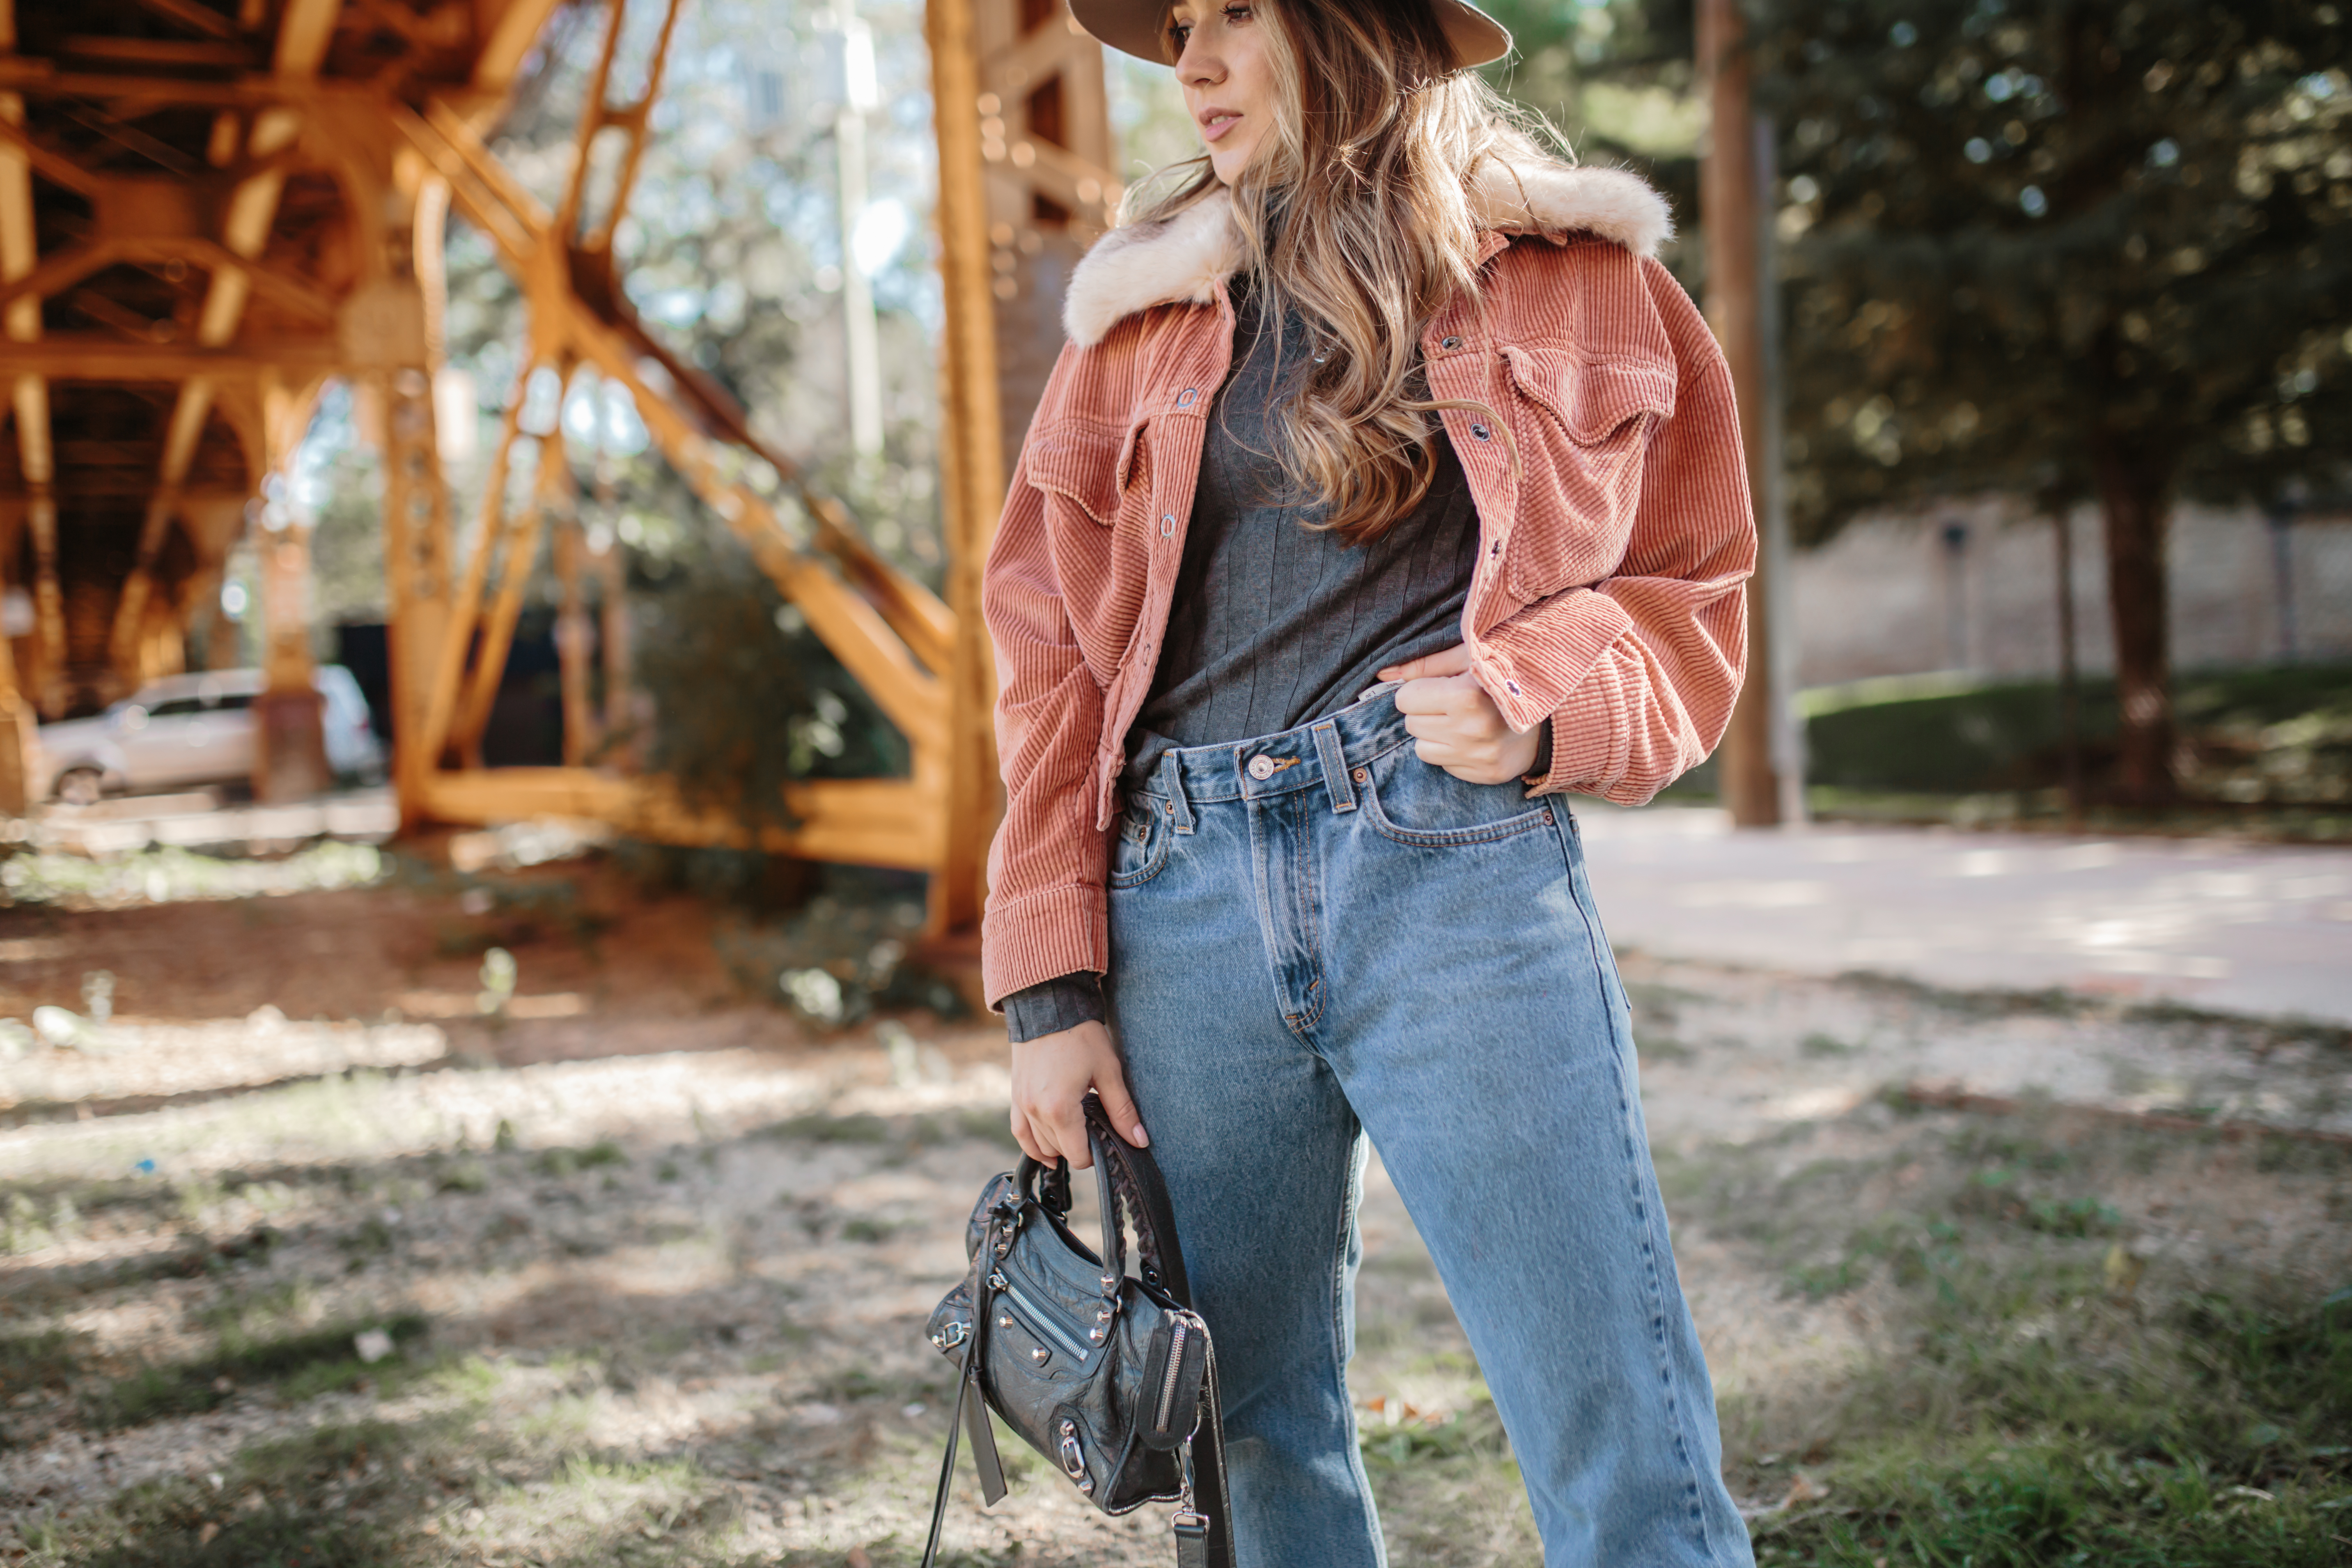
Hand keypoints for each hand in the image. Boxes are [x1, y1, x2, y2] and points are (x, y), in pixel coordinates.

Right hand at [1009, 1019, 1145, 1170]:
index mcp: (1060, 1109)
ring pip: (1039, 1144)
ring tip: (1077, 1134)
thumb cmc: (1081, 1035)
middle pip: (1059, 1151)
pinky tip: (1046, 1151)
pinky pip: (1019, 1131)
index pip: (1078, 1154)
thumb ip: (1122, 1110)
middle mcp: (1036, 1111)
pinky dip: (1032, 1144)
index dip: (1095, 1154)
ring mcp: (1022, 1104)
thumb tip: (1140, 1141)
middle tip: (1096, 1129)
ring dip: (1058, 1145)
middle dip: (1079, 1147)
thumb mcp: (1108, 1071)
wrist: (1048, 1006)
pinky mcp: (1015, 1095)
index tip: (1107, 1138)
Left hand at [1378, 644, 1542, 784]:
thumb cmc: (1503, 677)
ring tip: (1462, 721)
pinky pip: (1444, 766)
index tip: (1440, 687)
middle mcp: (1471, 730)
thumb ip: (1424, 665)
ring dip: (1436, 735)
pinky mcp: (1485, 775)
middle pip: (1411, 725)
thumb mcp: (1468, 659)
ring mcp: (1478, 757)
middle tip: (1452, 704)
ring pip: (1422, 749)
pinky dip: (1452, 752)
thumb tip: (1382, 673)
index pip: (1405, 699)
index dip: (1419, 691)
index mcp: (1465, 696)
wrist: (1551, 711)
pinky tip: (1473, 738)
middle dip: (1426, 712)